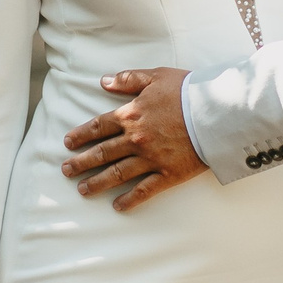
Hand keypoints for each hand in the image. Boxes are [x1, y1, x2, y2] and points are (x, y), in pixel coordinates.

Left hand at [59, 67, 202, 211]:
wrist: (217, 110)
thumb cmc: (188, 90)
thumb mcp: (156, 76)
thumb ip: (128, 79)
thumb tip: (103, 81)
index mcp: (131, 114)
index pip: (98, 127)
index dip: (81, 135)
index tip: (67, 143)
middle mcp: (135, 139)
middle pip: (102, 153)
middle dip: (81, 162)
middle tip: (66, 170)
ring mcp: (150, 158)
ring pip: (117, 173)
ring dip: (97, 182)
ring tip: (82, 190)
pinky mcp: (167, 174)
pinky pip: (144, 190)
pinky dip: (129, 199)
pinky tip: (117, 206)